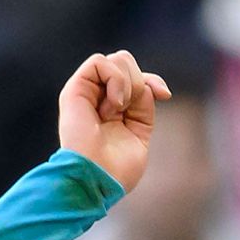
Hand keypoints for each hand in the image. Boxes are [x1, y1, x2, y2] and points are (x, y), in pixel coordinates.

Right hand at [56, 51, 169, 193]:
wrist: (96, 181)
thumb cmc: (115, 170)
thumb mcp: (140, 133)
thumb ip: (143, 106)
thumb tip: (148, 87)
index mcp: (113, 109)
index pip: (135, 78)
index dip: (151, 80)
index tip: (165, 95)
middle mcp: (98, 98)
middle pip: (126, 62)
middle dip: (140, 81)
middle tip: (131, 108)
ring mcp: (86, 92)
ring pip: (116, 59)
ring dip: (128, 82)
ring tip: (119, 109)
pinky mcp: (75, 89)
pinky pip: (98, 62)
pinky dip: (115, 79)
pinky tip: (115, 104)